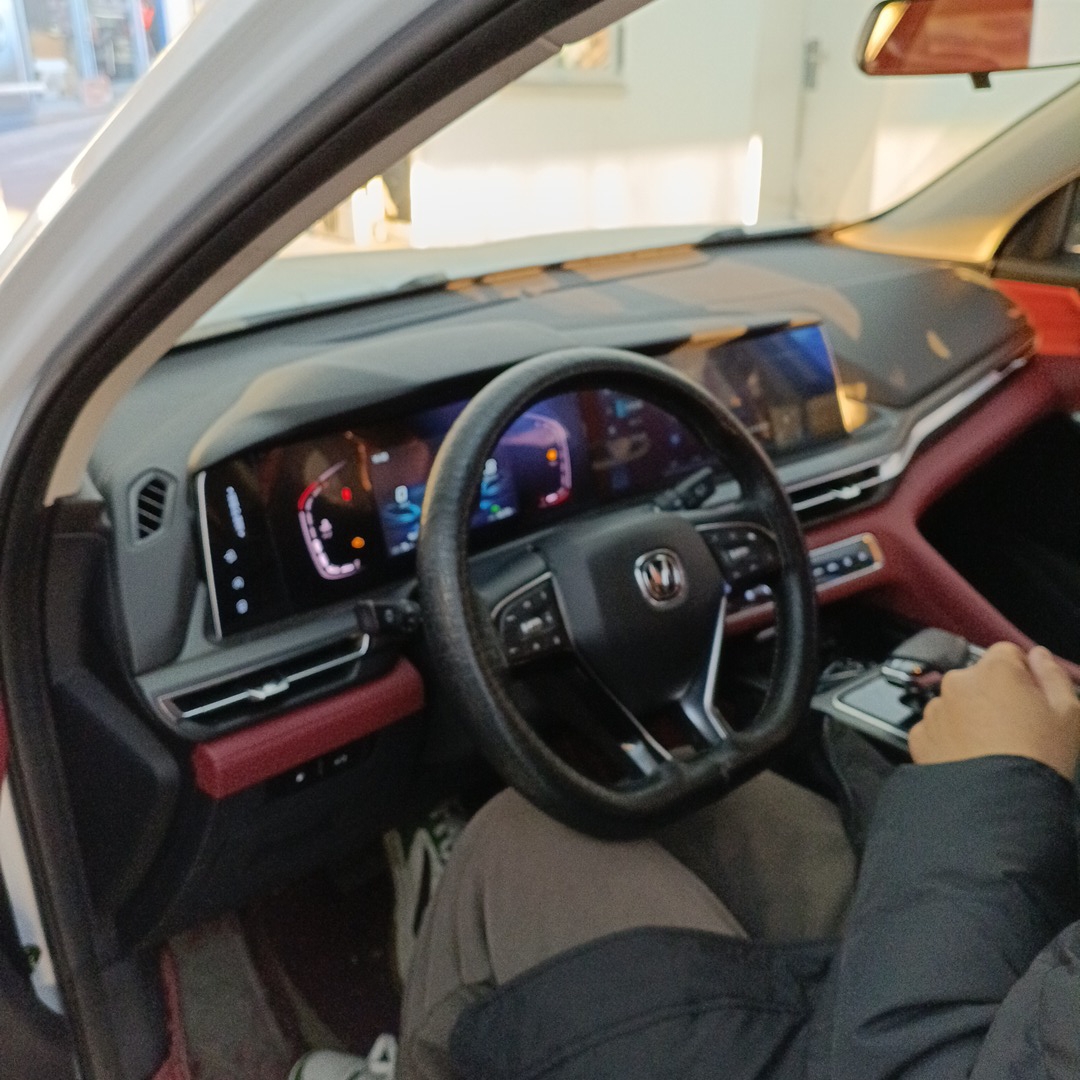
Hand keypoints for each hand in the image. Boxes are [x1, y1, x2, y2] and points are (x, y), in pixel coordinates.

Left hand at [908, 642, 1079, 780]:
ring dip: (969, 717)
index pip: (1006, 654)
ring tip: (990, 748)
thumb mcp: (1068, 713)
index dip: (1022, 675)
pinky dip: (949, 739)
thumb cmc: (1040, 757)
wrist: (1000, 803)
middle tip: (1013, 729)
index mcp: (994, 670)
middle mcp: (957, 682)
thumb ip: (1052, 674)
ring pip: (955, 704)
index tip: (1030, 699)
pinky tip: (969, 758)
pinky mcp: (919, 735)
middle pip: (978, 679)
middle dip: (993, 696)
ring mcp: (934, 709)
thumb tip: (1037, 655)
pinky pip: (937, 729)